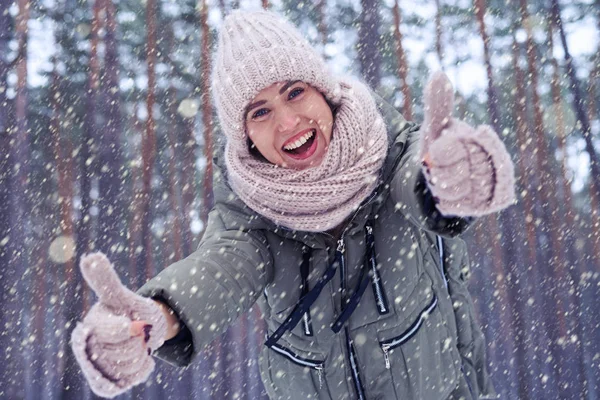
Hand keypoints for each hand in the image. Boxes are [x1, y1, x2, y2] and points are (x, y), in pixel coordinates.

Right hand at [70, 252, 167, 397]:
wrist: (141, 331)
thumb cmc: (128, 310)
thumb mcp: (119, 295)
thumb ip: (105, 279)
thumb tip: (91, 257)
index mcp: (87, 330)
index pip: (107, 333)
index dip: (122, 330)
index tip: (130, 324)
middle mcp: (88, 352)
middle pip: (122, 351)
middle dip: (137, 340)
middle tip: (136, 332)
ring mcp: (98, 370)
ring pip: (130, 366)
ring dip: (142, 353)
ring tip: (137, 345)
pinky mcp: (109, 384)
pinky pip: (132, 379)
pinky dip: (143, 368)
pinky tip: (140, 358)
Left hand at [419, 71, 514, 216]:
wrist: (446, 178)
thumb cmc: (442, 147)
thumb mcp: (437, 127)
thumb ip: (438, 104)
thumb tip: (439, 73)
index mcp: (485, 141)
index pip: (453, 150)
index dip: (441, 153)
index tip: (439, 149)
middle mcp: (495, 163)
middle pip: (454, 173)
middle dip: (439, 170)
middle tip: (439, 166)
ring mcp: (493, 186)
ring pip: (454, 190)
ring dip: (440, 186)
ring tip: (444, 178)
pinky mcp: (486, 205)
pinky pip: (456, 206)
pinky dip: (444, 201)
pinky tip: (447, 192)